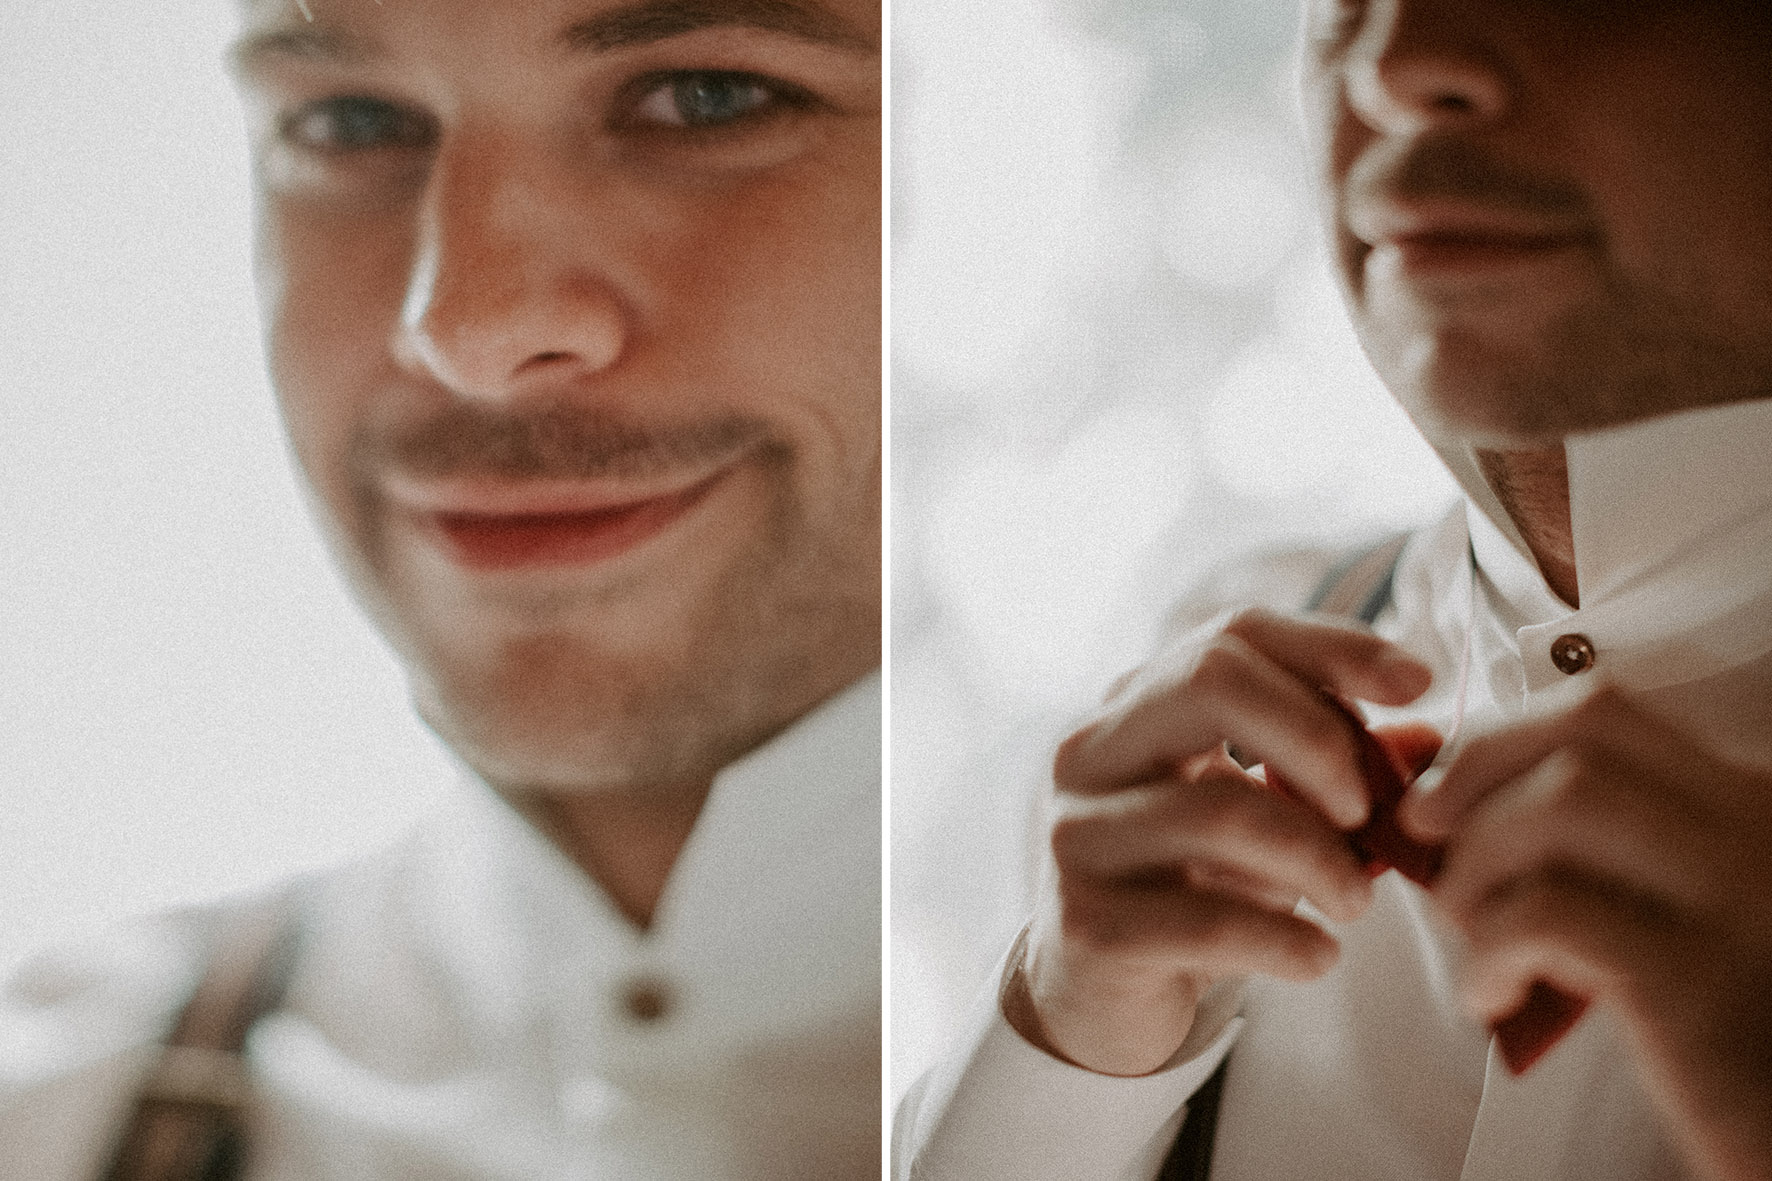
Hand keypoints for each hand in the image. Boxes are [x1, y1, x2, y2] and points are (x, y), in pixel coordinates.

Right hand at [1007, 608, 1432, 1075]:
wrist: (1097, 1002)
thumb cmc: (1187, 892)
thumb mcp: (1258, 814)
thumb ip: (1329, 772)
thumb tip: (1423, 739)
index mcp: (1131, 709)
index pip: (1232, 636)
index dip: (1330, 646)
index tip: (1414, 683)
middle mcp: (1090, 754)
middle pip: (1209, 681)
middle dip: (1318, 738)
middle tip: (1367, 809)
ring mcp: (1078, 835)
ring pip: (1220, 808)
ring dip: (1320, 857)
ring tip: (1354, 899)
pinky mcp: (1089, 924)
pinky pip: (1213, 920)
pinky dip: (1290, 939)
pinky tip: (1317, 955)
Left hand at [1402, 684, 1771, 1180]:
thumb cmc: (1723, 1035)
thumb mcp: (1671, 918)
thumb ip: (1599, 857)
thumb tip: (1452, 811)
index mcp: (1739, 807)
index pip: (1604, 713)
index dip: (1495, 741)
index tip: (1441, 797)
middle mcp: (1749, 832)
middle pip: (1580, 732)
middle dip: (1472, 776)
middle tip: (1429, 843)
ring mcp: (1732, 898)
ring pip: (1562, 803)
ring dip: (1478, 861)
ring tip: (1471, 931)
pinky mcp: (1697, 981)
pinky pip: (1550, 915)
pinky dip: (1489, 948)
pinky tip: (1490, 994)